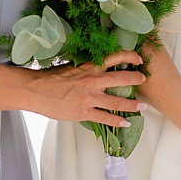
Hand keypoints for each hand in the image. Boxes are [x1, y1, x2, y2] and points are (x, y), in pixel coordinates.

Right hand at [28, 50, 145, 127]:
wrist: (36, 91)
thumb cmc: (50, 78)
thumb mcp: (71, 67)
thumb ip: (86, 68)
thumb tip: (97, 68)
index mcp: (90, 67)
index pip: (115, 57)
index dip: (130, 56)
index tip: (138, 58)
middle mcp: (93, 81)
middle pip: (123, 78)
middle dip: (137, 79)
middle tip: (144, 80)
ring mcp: (90, 98)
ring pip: (118, 102)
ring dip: (133, 104)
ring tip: (143, 106)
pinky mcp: (84, 113)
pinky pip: (105, 118)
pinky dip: (117, 121)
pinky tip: (126, 123)